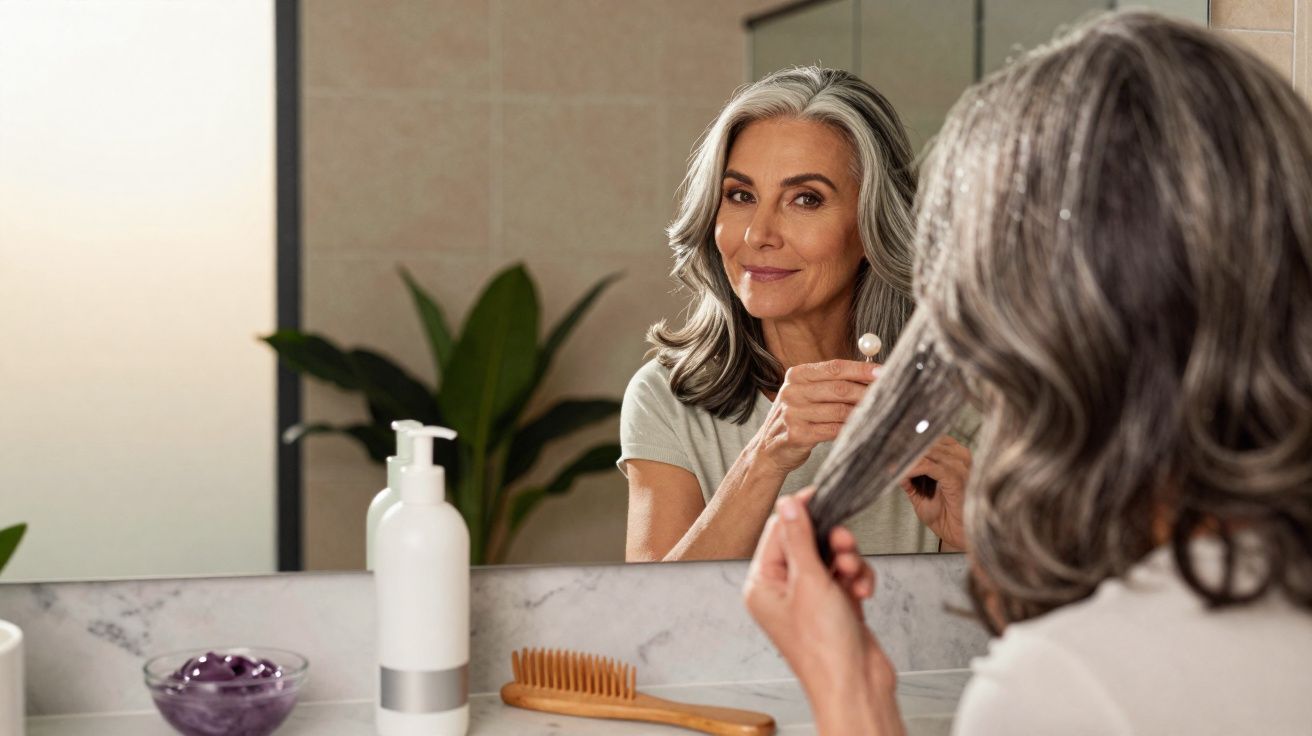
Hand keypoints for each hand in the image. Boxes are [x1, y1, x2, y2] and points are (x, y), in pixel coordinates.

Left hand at [743, 489, 903, 735]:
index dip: (800, 513)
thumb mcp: (809, 581)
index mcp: (763, 585)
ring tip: (854, 575)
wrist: (856, 686)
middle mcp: (783, 591)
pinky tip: (863, 591)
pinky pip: (847, 576)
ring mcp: (810, 600)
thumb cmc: (825, 646)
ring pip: (831, 558)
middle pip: (807, 543)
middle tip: (844, 543)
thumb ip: (800, 538)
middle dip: (831, 542)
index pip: (777, 533)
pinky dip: (858, 579)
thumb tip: (789, 503)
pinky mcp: (836, 607)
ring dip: (848, 561)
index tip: (821, 494)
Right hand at [755, 360, 878, 475]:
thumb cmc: (798, 418)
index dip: (861, 369)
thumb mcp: (807, 394)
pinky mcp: (797, 434)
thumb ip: (833, 382)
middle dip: (866, 392)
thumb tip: (872, 373)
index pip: (834, 367)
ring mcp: (793, 413)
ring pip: (839, 410)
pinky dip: (851, 429)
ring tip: (878, 413)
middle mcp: (792, 391)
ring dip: (862, 412)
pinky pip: (833, 429)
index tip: (883, 372)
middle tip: (887, 395)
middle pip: (839, 388)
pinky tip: (861, 428)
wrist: (769, 449)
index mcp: (796, 375)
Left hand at [901, 435, 970, 550]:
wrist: (958, 535)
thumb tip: (892, 466)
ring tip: (891, 462)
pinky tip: (902, 473)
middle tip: (886, 452)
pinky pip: (930, 466)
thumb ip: (908, 478)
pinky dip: (913, 468)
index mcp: (955, 455)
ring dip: (907, 458)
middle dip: (906, 447)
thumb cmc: (945, 516)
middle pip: (929, 441)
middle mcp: (961, 457)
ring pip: (928, 451)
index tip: (890, 443)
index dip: (910, 439)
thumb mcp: (920, 493)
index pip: (931, 436)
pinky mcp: (957, 478)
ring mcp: (961, 467)